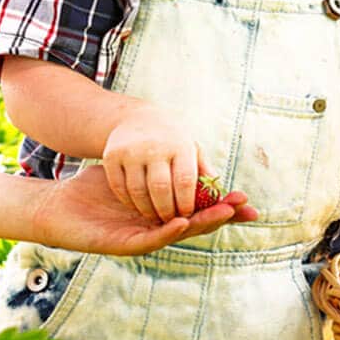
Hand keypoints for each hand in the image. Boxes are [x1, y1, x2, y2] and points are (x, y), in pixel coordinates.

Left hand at [33, 165, 256, 256]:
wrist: (58, 208)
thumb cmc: (92, 192)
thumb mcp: (130, 175)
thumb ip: (156, 169)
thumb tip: (181, 151)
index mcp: (160, 214)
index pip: (198, 210)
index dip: (222, 206)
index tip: (245, 198)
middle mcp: (155, 229)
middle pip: (196, 224)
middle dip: (222, 216)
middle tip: (246, 208)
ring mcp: (142, 239)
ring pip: (178, 233)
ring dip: (201, 224)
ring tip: (222, 214)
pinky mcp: (125, 245)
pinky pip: (150, 239)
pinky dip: (167, 231)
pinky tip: (181, 222)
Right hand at [100, 103, 216, 223]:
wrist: (139, 118)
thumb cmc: (173, 142)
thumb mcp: (191, 151)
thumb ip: (206, 176)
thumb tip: (227, 201)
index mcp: (180, 146)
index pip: (185, 180)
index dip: (186, 202)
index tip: (188, 215)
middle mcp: (154, 146)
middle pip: (161, 188)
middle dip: (167, 210)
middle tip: (169, 221)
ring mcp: (131, 150)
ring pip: (138, 191)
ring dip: (147, 210)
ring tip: (155, 218)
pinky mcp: (112, 155)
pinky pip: (120, 187)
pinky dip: (129, 201)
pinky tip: (137, 207)